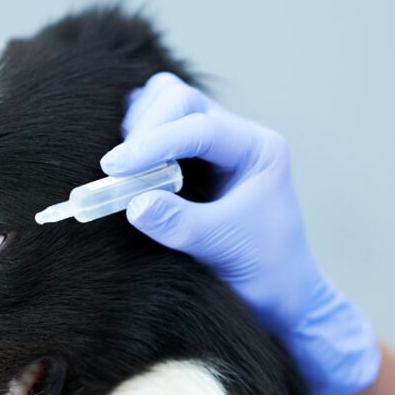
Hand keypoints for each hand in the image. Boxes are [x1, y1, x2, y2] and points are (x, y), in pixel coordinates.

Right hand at [100, 73, 380, 394]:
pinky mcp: (193, 158)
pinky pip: (158, 124)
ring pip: (167, 101)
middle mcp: (237, 137)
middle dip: (145, 128)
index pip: (201, 128)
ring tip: (125, 168)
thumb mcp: (223, 249)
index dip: (154, 143)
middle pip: (180, 99)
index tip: (116, 168)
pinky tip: (129, 168)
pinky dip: (138, 136)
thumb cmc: (262, 270)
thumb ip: (180, 224)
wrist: (277, 294)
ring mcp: (214, 144)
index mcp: (257, 149)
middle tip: (117, 170)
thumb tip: (134, 203)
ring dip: (139, 126)